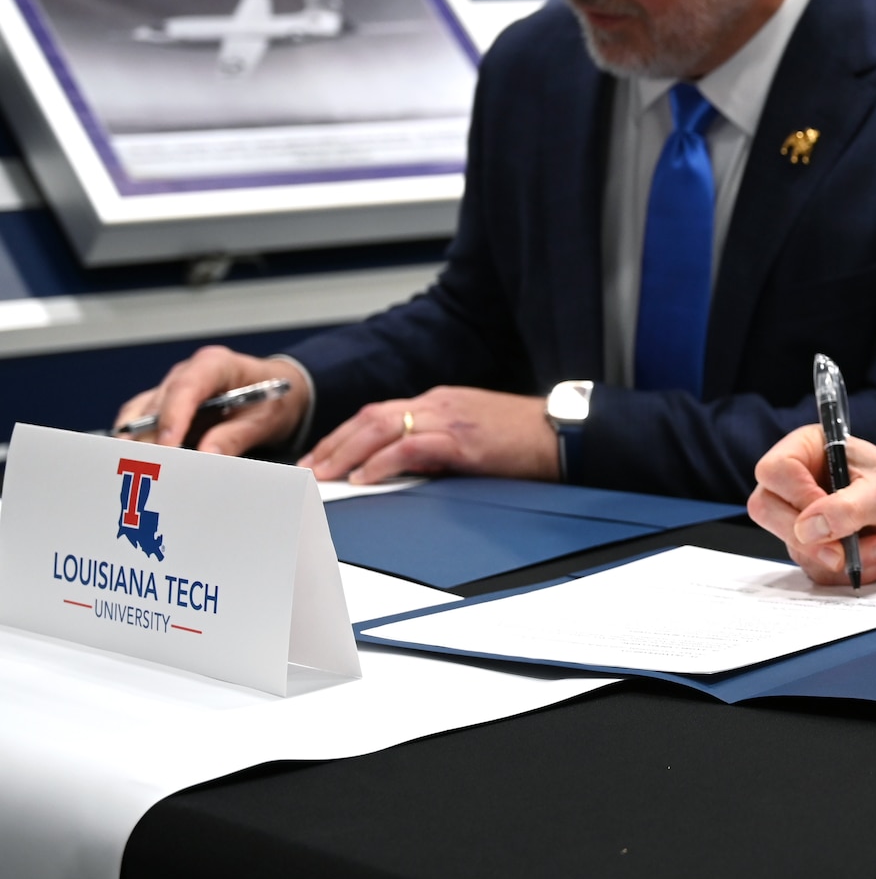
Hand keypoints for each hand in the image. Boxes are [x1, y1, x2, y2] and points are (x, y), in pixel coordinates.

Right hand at [114, 346, 304, 455]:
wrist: (279, 392)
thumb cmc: (274, 400)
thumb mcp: (265, 419)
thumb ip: (236, 436)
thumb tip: (206, 455)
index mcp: (216, 365)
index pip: (186, 387)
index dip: (173, 416)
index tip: (167, 447)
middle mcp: (186, 373)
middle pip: (157, 404)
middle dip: (151, 438)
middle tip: (151, 470)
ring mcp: (171, 389)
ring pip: (139, 414)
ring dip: (137, 443)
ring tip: (139, 473)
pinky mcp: (163, 407)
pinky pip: (140, 425)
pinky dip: (139, 445)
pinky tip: (140, 467)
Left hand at [298, 387, 557, 483]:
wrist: (563, 433)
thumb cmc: (526, 438)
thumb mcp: (474, 436)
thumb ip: (439, 444)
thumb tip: (405, 465)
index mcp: (442, 401)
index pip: (380, 414)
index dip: (345, 435)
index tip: (323, 457)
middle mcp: (439, 404)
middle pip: (371, 417)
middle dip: (334, 443)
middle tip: (308, 468)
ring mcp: (449, 419)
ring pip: (382, 427)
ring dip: (346, 452)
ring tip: (324, 474)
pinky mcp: (462, 441)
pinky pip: (411, 447)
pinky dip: (382, 462)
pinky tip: (364, 477)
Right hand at [748, 425, 875, 586]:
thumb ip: (846, 507)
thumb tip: (805, 528)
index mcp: (811, 449)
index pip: (774, 471)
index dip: (796, 497)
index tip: (828, 515)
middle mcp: (801, 482)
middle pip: (768, 511)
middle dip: (814, 538)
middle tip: (846, 549)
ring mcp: (806, 518)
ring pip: (795, 547)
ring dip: (843, 557)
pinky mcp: (819, 548)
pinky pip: (815, 569)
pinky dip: (850, 572)